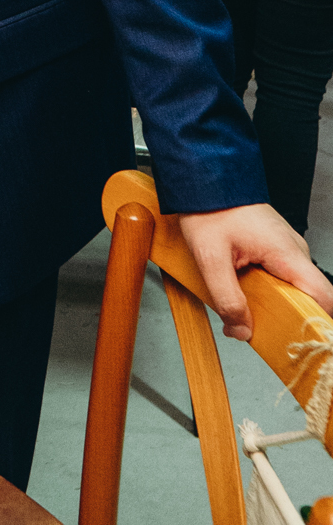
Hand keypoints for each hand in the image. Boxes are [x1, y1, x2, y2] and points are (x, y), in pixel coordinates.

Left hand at [178, 203, 332, 339]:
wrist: (204, 179)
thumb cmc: (209, 209)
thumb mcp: (210, 257)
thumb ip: (227, 297)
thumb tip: (242, 330)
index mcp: (287, 253)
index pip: (324, 297)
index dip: (320, 324)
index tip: (307, 344)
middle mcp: (295, 251)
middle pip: (309, 298)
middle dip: (291, 321)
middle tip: (270, 338)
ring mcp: (287, 250)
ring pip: (293, 289)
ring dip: (276, 307)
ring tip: (253, 317)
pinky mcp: (276, 250)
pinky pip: (281, 279)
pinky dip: (268, 293)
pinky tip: (247, 297)